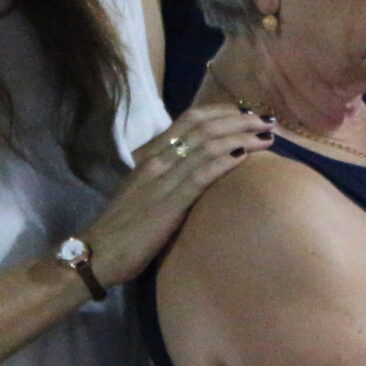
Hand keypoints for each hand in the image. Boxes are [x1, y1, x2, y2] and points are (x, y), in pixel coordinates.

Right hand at [77, 105, 277, 286]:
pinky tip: (244, 156)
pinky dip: (224, 161)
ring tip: (267, 136)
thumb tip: (200, 166)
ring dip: (240, 137)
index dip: (221, 112)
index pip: (189, 119)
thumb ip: (168, 174)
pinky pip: (200, 175)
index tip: (247, 113)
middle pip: (202, 126)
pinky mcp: (168, 203)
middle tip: (267, 120)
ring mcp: (161, 180)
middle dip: (238, 120)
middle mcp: (155, 161)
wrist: (98, 253)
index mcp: (149, 155)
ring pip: (206, 145)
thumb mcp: (145, 190)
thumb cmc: (123, 226)